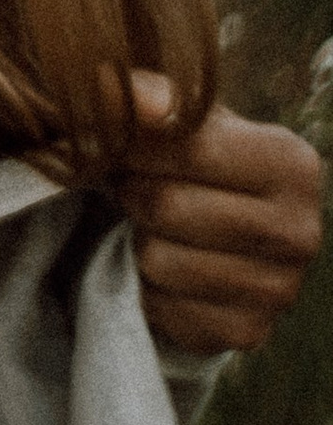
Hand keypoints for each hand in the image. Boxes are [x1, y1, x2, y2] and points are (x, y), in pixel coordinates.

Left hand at [118, 73, 324, 352]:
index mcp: (293, 165)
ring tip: (151, 226)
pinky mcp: (247, 333)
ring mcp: (279, 291)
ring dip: (136, 241)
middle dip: (132, 194)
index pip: (188, 148)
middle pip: (166, 206)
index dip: (135, 146)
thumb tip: (126, 91)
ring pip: (157, 261)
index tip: (123, 146)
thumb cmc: (195, 166)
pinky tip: (164, 270)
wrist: (216, 239)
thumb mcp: (181, 121)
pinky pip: (161, 309)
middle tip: (134, 188)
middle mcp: (301, 232)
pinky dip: (145, 288)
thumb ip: (149, 96)